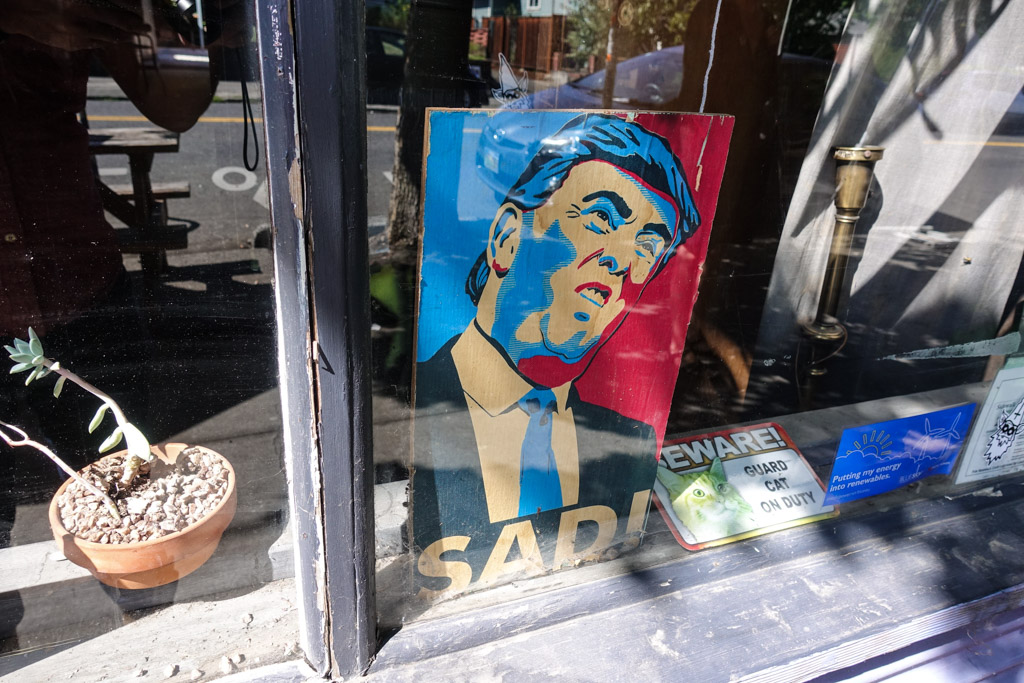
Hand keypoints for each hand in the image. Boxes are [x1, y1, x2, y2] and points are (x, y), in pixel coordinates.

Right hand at [0, 0, 147, 51]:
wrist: (14, 11)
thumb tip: (116, 2)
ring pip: (106, 38)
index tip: (143, 15)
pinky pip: (93, 44)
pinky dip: (103, 40)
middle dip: (133, 27)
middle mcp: (78, 20)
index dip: (130, 14)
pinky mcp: (69, 45)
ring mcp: (73, 35)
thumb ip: (92, 0)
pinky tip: (109, 38)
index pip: (114, 10)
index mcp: (78, 3)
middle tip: (146, 28)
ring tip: (130, 34)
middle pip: (115, 26)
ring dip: (120, 36)